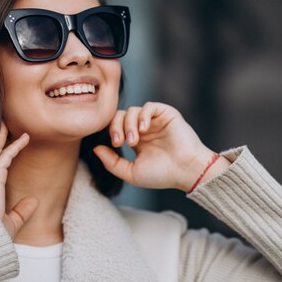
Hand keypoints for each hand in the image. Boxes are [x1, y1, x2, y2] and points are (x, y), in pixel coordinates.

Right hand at [0, 123, 37, 238]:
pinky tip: (26, 137)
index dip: (3, 153)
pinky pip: (6, 155)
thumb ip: (21, 212)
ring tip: (8, 121)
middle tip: (4, 123)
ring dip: (2, 135)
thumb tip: (34, 201)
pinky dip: (16, 145)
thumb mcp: (11, 222)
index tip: (13, 143)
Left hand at [93, 102, 230, 191]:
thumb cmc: (161, 174)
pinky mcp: (166, 114)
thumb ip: (111, 162)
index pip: (115, 126)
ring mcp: (155, 120)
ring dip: (128, 125)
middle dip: (116, 127)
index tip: (114, 145)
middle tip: (119, 142)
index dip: (110, 131)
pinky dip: (143, 116)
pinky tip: (143, 129)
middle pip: (120, 115)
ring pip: (132, 110)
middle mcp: (144, 128)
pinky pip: (149, 106)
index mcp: (136, 140)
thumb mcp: (131, 172)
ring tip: (134, 141)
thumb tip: (95, 148)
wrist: (186, 171)